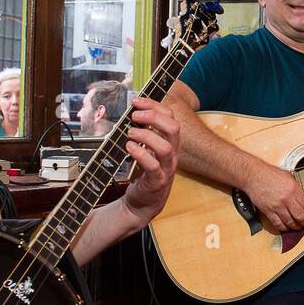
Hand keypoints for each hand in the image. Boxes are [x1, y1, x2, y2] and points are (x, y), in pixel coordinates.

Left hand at [121, 99, 181, 224]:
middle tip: (135, 116)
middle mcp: (172, 153)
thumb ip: (144, 132)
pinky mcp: (157, 181)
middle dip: (154, 117)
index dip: (155, 106)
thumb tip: (133, 112)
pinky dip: (140, 154)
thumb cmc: (144, 173)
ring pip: (165, 147)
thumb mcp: (148, 149)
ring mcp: (166, 168)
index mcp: (170, 142)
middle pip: (174, 128)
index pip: (170, 117)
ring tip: (130, 134)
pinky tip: (129, 148)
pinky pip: (153, 166)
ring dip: (146, 136)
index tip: (136, 102)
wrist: (143, 203)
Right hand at [247, 160, 303, 232]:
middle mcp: (287, 198)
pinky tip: (285, 227)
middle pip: (300, 215)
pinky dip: (283, 227)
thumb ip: (296, 187)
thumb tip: (301, 196)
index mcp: (293, 188)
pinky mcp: (268, 211)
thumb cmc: (268, 174)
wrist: (253, 176)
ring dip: (295, 226)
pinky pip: (277, 223)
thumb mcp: (288, 176)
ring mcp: (277, 206)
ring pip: (290, 222)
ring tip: (297, 227)